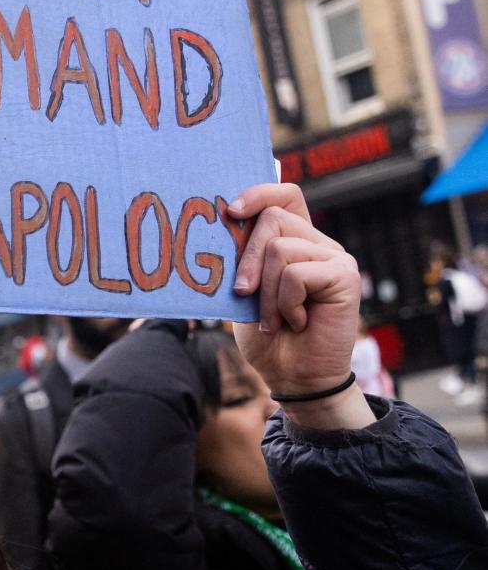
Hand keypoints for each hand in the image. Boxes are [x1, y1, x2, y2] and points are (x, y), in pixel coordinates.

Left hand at [229, 183, 372, 429]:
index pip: (284, 195)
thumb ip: (243, 258)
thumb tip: (224, 221)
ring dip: (265, 292)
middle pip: (273, 219)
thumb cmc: (267, 335)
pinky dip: (285, 302)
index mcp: (295, 240)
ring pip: (279, 248)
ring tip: (276, 318)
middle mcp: (318, 243)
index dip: (258, 193)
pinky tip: (297, 321)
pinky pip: (296, 274)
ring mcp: (335, 257)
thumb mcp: (245, 291)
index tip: (230, 211)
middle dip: (246, 257)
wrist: (293, 376)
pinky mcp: (345, 276)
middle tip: (243, 293)